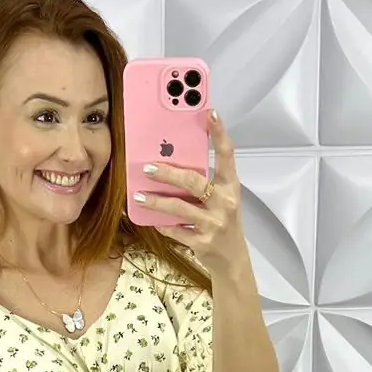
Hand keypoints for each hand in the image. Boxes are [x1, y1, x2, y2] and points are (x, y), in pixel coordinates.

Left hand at [131, 109, 247, 275]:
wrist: (232, 259)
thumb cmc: (222, 221)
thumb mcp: (221, 198)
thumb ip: (204, 181)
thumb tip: (172, 160)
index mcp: (231, 186)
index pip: (228, 155)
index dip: (220, 133)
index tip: (210, 113)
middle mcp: (225, 202)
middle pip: (194, 182)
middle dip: (168, 174)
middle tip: (148, 167)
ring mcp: (214, 224)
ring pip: (180, 208)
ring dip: (157, 202)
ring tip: (139, 195)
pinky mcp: (203, 242)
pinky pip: (176, 231)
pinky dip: (163, 225)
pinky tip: (152, 221)